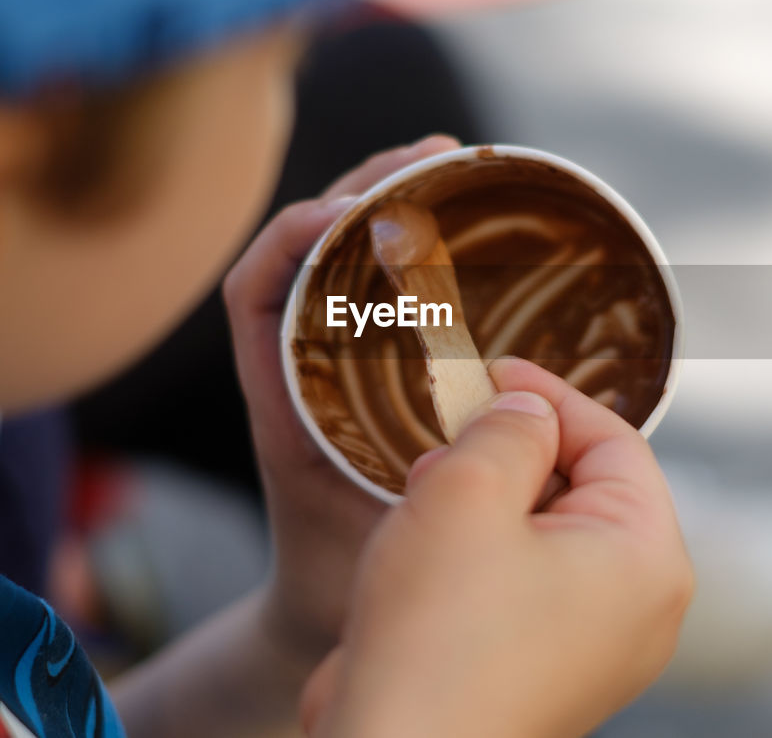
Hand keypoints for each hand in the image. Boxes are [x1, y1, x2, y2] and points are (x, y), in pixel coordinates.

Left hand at [223, 135, 461, 662]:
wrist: (317, 617)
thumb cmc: (347, 581)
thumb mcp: (388, 534)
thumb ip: (434, 489)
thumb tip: (514, 425)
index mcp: (279, 401)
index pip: (256, 290)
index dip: (294, 235)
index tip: (352, 211)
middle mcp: (293, 370)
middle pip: (304, 250)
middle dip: (361, 189)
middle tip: (435, 155)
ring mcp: (323, 365)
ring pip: (337, 259)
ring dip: (382, 202)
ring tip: (446, 163)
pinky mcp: (357, 370)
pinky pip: (368, 291)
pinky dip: (400, 247)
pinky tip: (451, 226)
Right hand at [300, 357, 693, 737]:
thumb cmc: (438, 638)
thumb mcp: (469, 491)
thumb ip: (509, 430)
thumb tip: (527, 410)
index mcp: (646, 559)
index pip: (615, 441)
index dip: (548, 395)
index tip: (493, 371)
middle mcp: (635, 608)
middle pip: (582, 486)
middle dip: (508, 453)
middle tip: (446, 442)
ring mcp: (590, 647)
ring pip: (542, 534)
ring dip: (482, 503)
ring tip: (424, 503)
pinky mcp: (541, 669)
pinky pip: (519, 583)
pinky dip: (475, 554)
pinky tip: (420, 554)